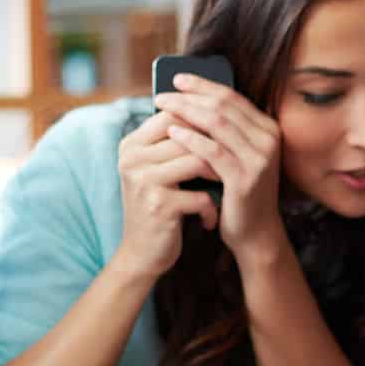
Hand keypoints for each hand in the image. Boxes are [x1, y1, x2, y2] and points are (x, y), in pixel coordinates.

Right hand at [111, 110, 217, 280]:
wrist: (141, 254)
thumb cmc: (158, 207)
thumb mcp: (157, 171)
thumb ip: (172, 144)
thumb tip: (210, 111)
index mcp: (131, 145)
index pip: (170, 115)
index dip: (201, 121)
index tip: (223, 136)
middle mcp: (132, 159)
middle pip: (187, 136)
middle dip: (215, 148)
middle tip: (233, 161)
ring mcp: (144, 181)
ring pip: (196, 160)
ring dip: (218, 174)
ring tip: (224, 185)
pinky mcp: (159, 206)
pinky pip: (201, 195)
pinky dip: (211, 208)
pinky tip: (210, 219)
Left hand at [154, 76, 283, 260]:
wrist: (255, 232)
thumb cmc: (239, 192)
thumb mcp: (236, 155)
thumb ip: (225, 130)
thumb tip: (189, 99)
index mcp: (268, 129)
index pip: (232, 97)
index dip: (203, 85)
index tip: (178, 79)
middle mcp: (269, 140)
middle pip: (224, 106)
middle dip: (190, 95)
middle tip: (162, 92)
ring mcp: (259, 159)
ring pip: (218, 123)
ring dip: (186, 111)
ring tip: (162, 108)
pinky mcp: (245, 178)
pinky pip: (213, 151)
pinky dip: (190, 138)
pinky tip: (172, 132)